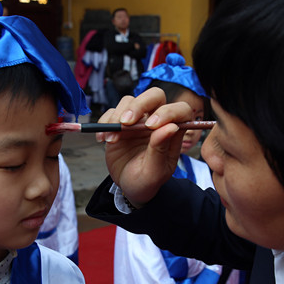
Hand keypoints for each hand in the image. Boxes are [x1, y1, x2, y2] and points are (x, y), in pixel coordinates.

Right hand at [97, 87, 194, 206]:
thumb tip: (171, 127)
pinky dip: (104, 122)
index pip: (180, 110)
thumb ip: (161, 149)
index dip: (168, 112)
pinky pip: (111, 112)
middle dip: (139, 105)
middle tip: (125, 123)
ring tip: (112, 139)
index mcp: (172, 132)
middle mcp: (157, 121)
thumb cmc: (147, 181)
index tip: (151, 126)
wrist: (128, 187)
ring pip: (130, 100)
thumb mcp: (155, 172)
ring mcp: (138, 121)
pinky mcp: (120, 123)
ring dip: (118, 116)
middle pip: (154, 96)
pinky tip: (103, 139)